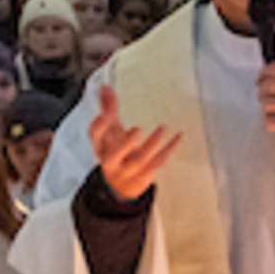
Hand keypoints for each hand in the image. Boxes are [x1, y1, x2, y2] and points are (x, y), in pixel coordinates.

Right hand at [89, 80, 180, 200]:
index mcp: (102, 148)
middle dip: (125, 143)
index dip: (99, 127)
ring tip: (163, 129)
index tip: (106, 115)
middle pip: (115, 154)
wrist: (121, 187)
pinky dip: (170, 149)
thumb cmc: (117, 153)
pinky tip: (178, 136)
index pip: (96, 138)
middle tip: (137, 130)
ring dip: (152, 144)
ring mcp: (129, 171)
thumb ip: (108, 108)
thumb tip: (106, 86)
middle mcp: (113, 161)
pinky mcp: (145, 175)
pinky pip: (159, 162)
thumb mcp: (111, 132)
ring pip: (140, 160)